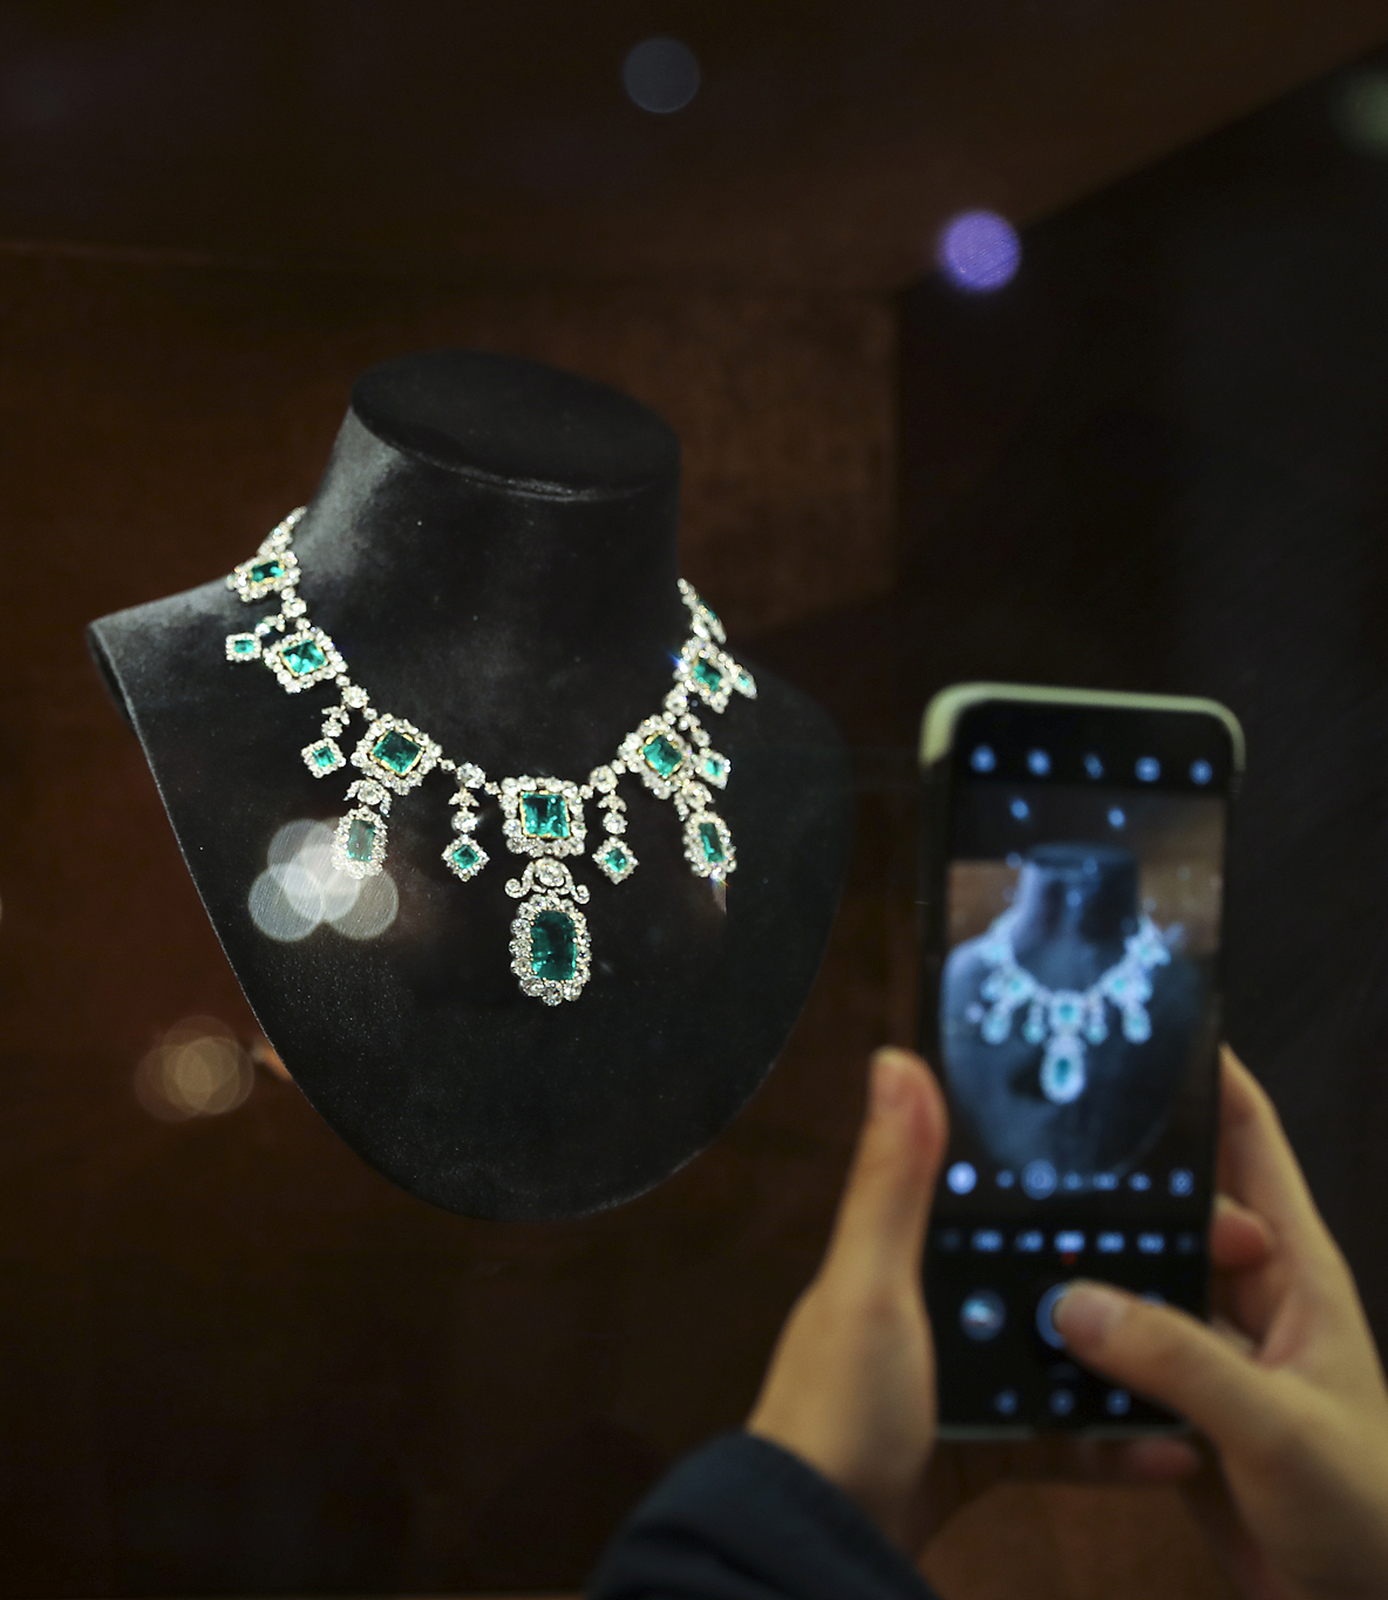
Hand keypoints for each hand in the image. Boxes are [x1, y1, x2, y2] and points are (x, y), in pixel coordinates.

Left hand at [745, 1047, 1203, 1549]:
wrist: (823, 1545)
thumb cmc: (829, 1415)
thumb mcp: (869, 1288)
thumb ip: (893, 1186)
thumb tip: (895, 1065)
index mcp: (898, 1257)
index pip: (987, 1200)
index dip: (1057, 1185)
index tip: (1132, 1176)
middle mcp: (928, 1308)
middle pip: (1035, 1276)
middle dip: (1109, 1272)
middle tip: (1192, 1266)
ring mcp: (954, 1379)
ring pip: (1054, 1354)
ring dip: (1120, 1358)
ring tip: (1190, 1350)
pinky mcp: (977, 1445)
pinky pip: (1057, 1435)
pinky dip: (1109, 1440)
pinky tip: (1162, 1443)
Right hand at [1053, 1044, 1387, 1599]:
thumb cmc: (1370, 1512)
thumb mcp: (1276, 1426)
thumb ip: (1176, 1358)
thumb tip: (1071, 1299)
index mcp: (1293, 1269)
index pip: (1248, 1140)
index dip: (1205, 1076)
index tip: (1140, 1028)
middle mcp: (1247, 1296)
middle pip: (1170, 1205)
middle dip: (1114, 1183)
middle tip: (1037, 1155)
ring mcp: (1210, 1350)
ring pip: (1132, 1282)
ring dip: (1086, 1280)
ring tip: (1020, 1258)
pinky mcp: (1178, 1405)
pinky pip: (1115, 1358)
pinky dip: (1084, 1361)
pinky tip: (1053, 1375)